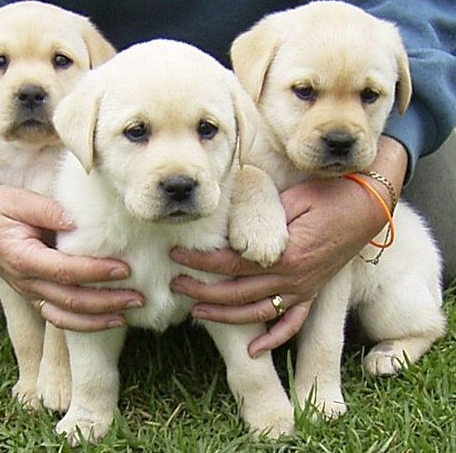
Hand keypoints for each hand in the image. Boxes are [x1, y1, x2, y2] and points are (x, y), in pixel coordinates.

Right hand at [0, 182, 143, 330]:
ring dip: (98, 319)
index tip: (125, 269)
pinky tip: (107, 320)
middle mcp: (25, 281)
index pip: (65, 271)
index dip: (96, 272)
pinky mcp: (34, 293)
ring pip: (65, 316)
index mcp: (22, 258)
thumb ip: (49, 211)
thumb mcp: (19, 200)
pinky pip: (58, 316)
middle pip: (70, 300)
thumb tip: (80, 222)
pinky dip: (82, 323)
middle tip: (138, 297)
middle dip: (107, 302)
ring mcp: (28, 291)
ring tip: (128, 315)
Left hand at [171, 136, 406, 356]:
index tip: (178, 256)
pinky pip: (293, 324)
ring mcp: (304, 289)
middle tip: (177, 285)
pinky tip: (254, 351)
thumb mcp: (293, 199)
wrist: (368, 205)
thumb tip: (230, 228)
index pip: (231, 263)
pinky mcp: (313, 292)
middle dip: (203, 292)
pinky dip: (274, 340)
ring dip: (225, 316)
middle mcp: (293, 278)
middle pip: (237, 292)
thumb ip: (263, 217)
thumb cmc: (330, 195)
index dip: (201, 261)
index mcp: (285, 253)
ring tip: (196, 313)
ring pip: (258, 312)